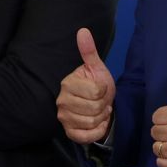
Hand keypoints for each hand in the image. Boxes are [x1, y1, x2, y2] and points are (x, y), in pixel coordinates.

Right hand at [56, 28, 115, 143]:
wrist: (95, 104)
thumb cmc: (96, 85)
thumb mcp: (96, 68)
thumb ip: (89, 51)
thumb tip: (83, 30)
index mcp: (67, 84)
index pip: (97, 91)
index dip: (104, 91)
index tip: (101, 89)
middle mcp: (62, 101)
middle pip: (95, 108)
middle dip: (104, 106)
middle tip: (101, 102)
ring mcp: (64, 118)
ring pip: (93, 122)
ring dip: (102, 118)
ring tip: (99, 111)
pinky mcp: (69, 132)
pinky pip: (88, 136)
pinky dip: (97, 131)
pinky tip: (97, 123)